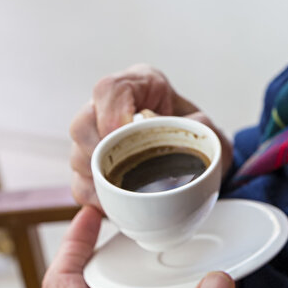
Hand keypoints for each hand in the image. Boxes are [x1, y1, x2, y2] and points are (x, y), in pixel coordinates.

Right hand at [69, 65, 231, 207]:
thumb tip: (180, 130)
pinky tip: (114, 202)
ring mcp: (98, 136)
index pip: (110, 90)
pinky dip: (95, 196)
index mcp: (141, 85)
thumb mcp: (210, 129)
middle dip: (100, 151)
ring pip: (77, 153)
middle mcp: (112, 107)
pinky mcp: (93, 164)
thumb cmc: (201, 138)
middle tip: (125, 169)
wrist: (203, 162)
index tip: (127, 134)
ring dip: (98, 176)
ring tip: (125, 189)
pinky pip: (80, 182)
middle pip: (83, 123)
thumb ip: (200, 127)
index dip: (112, 114)